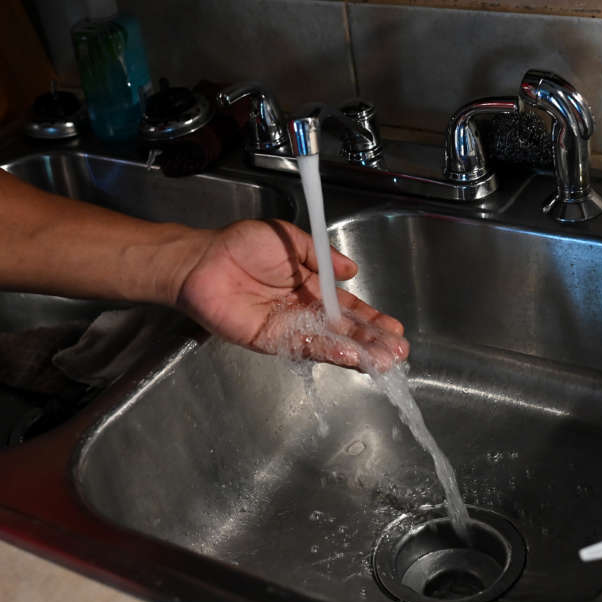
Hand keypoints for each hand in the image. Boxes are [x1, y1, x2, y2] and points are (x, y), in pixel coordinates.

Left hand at [176, 219, 408, 370]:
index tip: (394, 327)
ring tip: (385, 361)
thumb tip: (353, 272)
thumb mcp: (290, 239)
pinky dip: (330, 352)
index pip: (346, 306)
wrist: (203, 262)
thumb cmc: (241, 246)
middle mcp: (302, 310)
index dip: (370, 316)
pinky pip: (305, 347)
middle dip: (372, 340)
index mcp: (309, 285)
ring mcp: (288, 328)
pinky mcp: (271, 341)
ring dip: (358, 352)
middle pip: (343, 329)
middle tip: (398, 351)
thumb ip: (322, 257)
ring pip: (330, 343)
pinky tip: (353, 356)